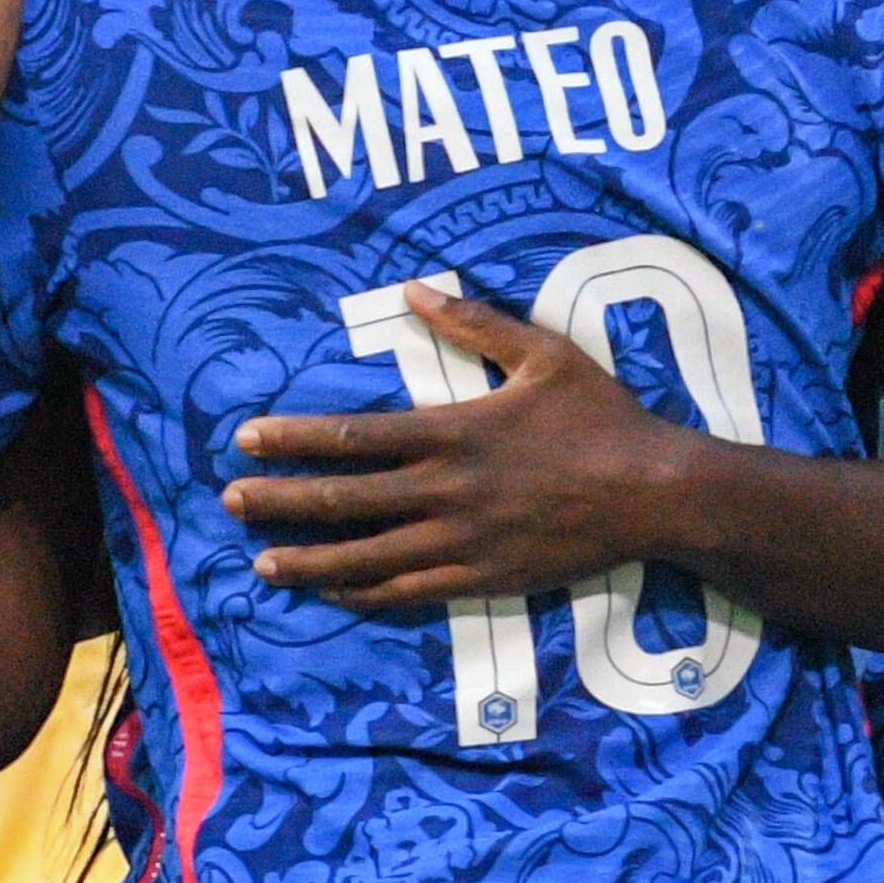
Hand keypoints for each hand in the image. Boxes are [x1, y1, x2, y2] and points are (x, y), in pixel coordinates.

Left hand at [220, 282, 690, 608]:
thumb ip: (475, 322)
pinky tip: (329, 592)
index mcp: (454, 431)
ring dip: (308, 558)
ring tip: (260, 561)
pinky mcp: (481, 579)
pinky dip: (362, 593)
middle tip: (229, 501)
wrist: (654, 493)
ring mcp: (462, 542)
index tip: (247, 440)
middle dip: (281, 500)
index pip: (353, 437)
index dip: (294, 440)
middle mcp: (447, 491)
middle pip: (345, 499)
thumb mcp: (544, 353)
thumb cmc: (601, 417)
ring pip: (366, 557)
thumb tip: (415, 289)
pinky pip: (407, 593)